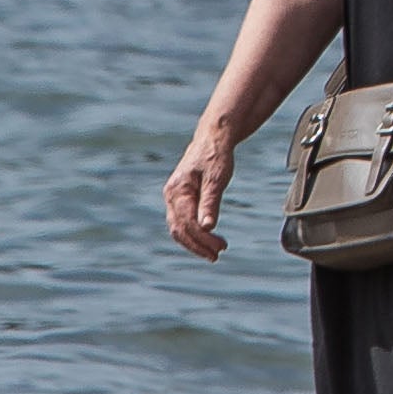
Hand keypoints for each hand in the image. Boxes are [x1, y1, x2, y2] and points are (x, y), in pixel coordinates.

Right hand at [162, 117, 240, 258]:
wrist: (212, 139)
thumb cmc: (216, 156)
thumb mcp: (217, 178)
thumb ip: (211, 202)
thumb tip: (207, 227)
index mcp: (177, 190)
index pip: (187, 223)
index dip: (202, 239)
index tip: (221, 247)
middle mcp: (171, 195)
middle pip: (179, 230)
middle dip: (197, 245)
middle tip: (217, 255)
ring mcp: (173, 198)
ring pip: (178, 228)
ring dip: (195, 242)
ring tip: (215, 251)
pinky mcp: (180, 199)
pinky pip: (182, 222)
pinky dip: (193, 234)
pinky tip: (207, 239)